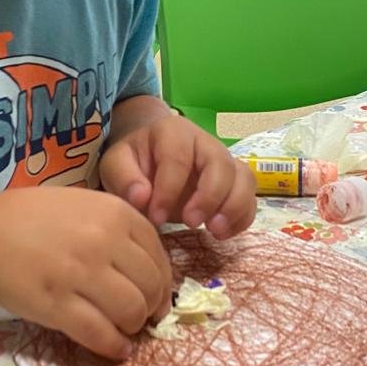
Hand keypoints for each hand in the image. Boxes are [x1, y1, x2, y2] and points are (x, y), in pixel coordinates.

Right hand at [0, 191, 171, 361]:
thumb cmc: (33, 219)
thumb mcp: (84, 206)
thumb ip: (119, 229)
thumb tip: (151, 271)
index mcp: (114, 212)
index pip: (159, 254)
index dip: (162, 281)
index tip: (156, 295)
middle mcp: (103, 240)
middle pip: (151, 286)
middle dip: (152, 307)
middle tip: (141, 316)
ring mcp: (80, 273)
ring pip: (131, 312)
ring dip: (133, 327)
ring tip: (125, 330)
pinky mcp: (58, 305)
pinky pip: (100, 334)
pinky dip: (114, 347)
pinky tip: (116, 349)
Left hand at [101, 115, 255, 239]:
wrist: (150, 156)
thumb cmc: (133, 161)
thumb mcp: (116, 164)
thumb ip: (123, 178)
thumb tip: (142, 198)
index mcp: (173, 132)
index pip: (178, 158)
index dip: (169, 190)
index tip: (156, 217)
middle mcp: (205, 142)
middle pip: (220, 165)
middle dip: (208, 197)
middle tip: (190, 223)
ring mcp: (224, 161)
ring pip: (244, 178)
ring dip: (234, 207)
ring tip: (215, 231)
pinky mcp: (234, 182)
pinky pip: (250, 197)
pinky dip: (242, 217)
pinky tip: (222, 234)